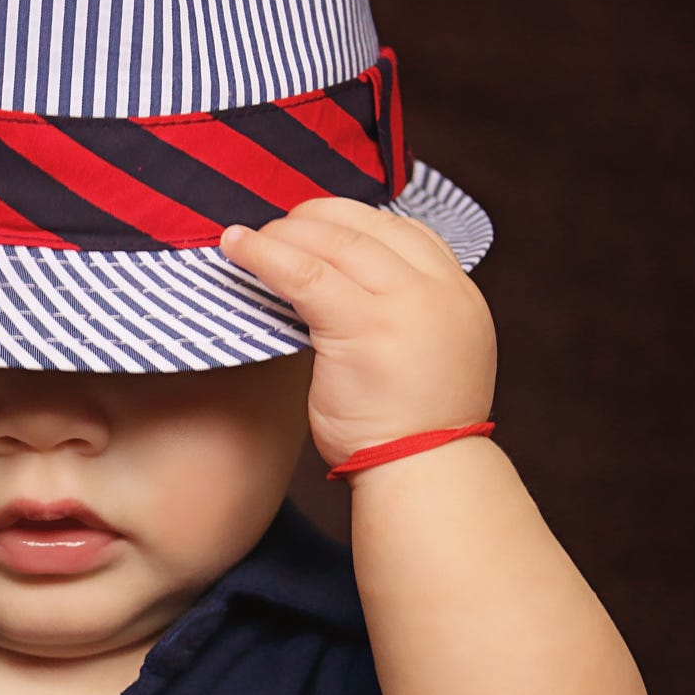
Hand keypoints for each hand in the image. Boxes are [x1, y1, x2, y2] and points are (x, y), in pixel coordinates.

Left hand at [219, 198, 495, 468]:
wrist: (422, 474)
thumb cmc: (410, 428)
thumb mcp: (424, 354)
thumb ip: (399, 314)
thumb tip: (342, 286)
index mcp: (458, 294)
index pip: (405, 230)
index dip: (352, 219)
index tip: (314, 224)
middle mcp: (437, 291)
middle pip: (366, 227)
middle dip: (312, 220)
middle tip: (273, 228)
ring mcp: (404, 305)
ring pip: (333, 244)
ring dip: (283, 234)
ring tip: (245, 238)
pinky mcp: (364, 326)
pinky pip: (303, 274)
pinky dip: (264, 254)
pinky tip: (236, 248)